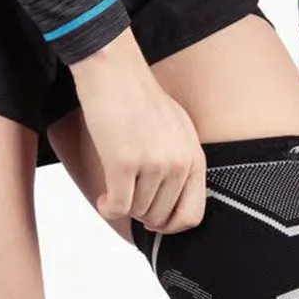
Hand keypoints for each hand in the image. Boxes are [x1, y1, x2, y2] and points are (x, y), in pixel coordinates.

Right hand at [69, 28, 205, 233]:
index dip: (171, 226)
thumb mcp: (177, 130)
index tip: (155, 221)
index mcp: (194, 157)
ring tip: (115, 189)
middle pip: (160, 217)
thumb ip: (181, 163)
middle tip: (129, 198)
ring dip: (123, 206)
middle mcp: (178, 163)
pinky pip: (118, 207)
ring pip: (137, 212)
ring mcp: (153, 164)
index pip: (192, 215)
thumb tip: (171, 201)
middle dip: (141, 214)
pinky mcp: (124, 163)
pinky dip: (108, 208)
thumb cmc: (140, 99)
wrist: (114, 73)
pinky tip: (104, 198)